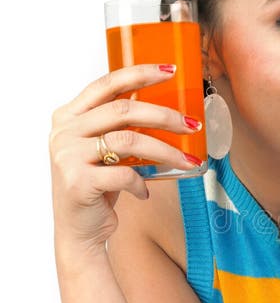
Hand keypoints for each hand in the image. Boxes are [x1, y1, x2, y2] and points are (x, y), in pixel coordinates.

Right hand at [49, 63, 201, 253]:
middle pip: (123, 111)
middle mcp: (64, 132)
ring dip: (166, 151)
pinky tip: (146, 192)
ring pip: (128, 141)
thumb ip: (120, 128)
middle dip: (165, 115)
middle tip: (192, 125)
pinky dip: (142, 183)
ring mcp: (68, 156)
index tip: (171, 70)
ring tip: (188, 161)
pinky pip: (124, 174)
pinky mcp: (77, 182)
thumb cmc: (97, 187)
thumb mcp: (104, 150)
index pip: (106, 84)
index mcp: (68, 116)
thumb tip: (167, 108)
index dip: (140, 73)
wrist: (79, 231)